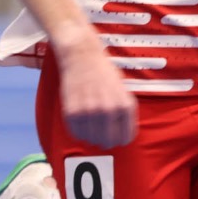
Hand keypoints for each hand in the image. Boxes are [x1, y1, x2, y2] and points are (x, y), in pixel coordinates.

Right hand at [56, 33, 136, 148]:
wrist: (82, 55)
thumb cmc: (104, 72)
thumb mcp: (123, 90)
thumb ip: (124, 112)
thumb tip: (123, 136)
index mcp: (125, 105)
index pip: (126, 138)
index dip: (121, 138)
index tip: (116, 134)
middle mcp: (109, 111)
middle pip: (109, 142)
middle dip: (106, 139)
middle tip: (101, 130)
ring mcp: (90, 112)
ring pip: (92, 140)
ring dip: (91, 134)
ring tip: (90, 120)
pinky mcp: (72, 112)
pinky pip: (76, 133)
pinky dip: (78, 130)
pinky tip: (80, 117)